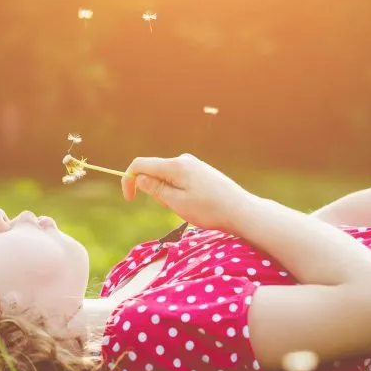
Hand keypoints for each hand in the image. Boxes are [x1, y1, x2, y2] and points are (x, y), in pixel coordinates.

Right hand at [121, 153, 251, 233]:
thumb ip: (155, 189)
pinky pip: (179, 179)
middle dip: (153, 191)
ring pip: (167, 177)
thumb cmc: (209, 210)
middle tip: (173, 208)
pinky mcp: (201, 171)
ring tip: (189, 208)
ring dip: (167, 194)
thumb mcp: (176, 203)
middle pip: (154, 171)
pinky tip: (197, 204)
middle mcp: (183, 159)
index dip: (129, 180)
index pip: (140, 164)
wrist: (242, 211)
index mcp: (175, 165)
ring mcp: (194, 164)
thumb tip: (140, 177)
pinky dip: (178, 192)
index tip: (130, 199)